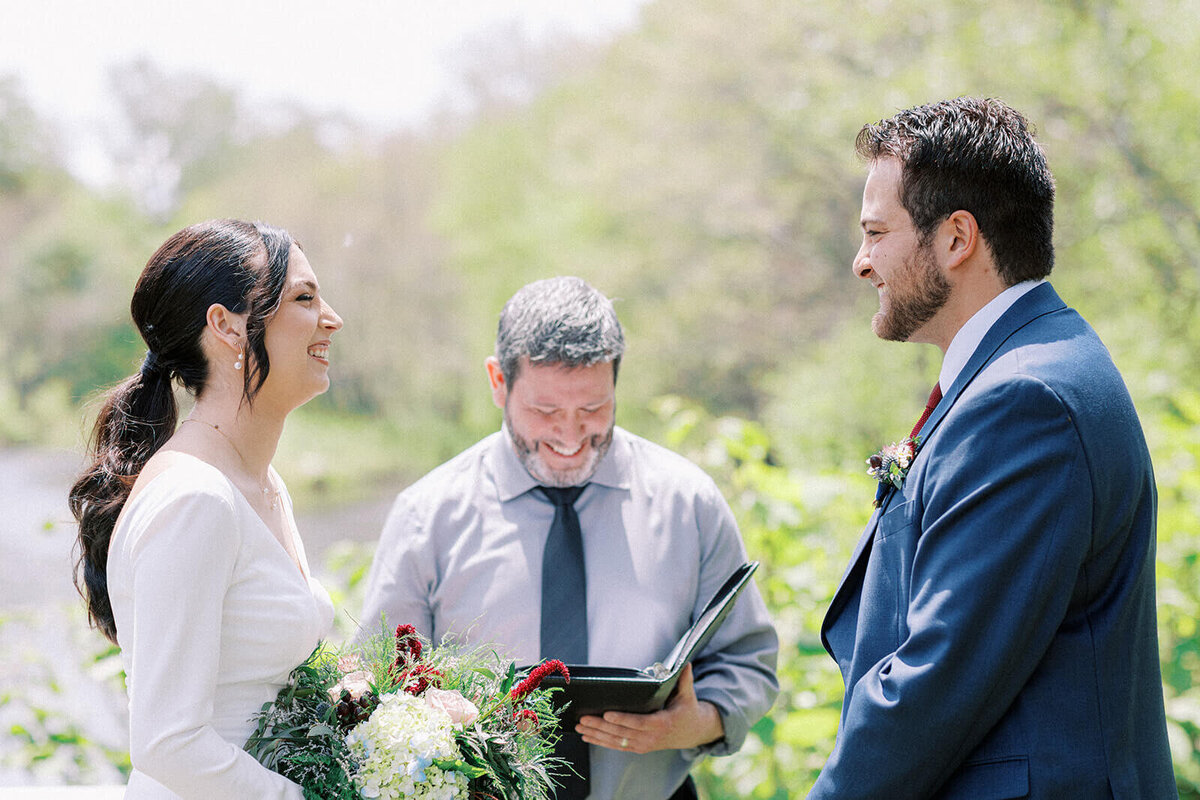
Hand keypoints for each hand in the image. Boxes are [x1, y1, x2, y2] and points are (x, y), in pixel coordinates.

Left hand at [575, 664, 723, 752]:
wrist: (692, 732)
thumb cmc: (687, 709)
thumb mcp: (688, 695)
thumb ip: (685, 680)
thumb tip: (686, 662)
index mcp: (662, 723)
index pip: (639, 723)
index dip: (622, 719)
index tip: (606, 714)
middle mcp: (651, 737)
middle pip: (622, 733)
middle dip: (601, 726)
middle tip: (583, 718)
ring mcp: (644, 745)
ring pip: (616, 741)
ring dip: (596, 735)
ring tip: (580, 726)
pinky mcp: (638, 748)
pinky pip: (617, 746)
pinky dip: (601, 742)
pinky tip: (587, 736)